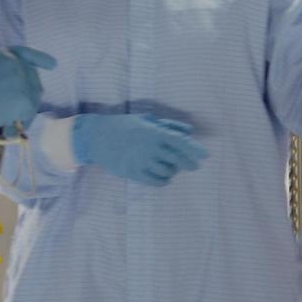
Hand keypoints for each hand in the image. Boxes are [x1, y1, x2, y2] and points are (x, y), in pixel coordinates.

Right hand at [0, 46, 55, 137]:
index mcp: (3, 55)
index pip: (26, 54)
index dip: (39, 59)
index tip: (53, 65)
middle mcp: (18, 65)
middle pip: (32, 79)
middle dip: (28, 93)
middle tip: (19, 109)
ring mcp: (24, 82)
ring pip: (32, 98)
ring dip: (24, 111)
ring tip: (10, 123)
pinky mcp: (26, 101)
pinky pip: (27, 115)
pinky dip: (21, 124)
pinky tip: (10, 130)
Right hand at [72, 114, 207, 185]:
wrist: (96, 137)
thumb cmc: (123, 125)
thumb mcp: (145, 119)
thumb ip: (168, 125)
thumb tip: (189, 130)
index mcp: (153, 132)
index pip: (180, 142)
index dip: (195, 149)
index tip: (205, 155)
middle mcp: (149, 147)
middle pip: (178, 159)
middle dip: (189, 163)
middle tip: (194, 166)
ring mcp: (141, 161)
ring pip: (168, 171)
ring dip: (173, 170)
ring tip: (171, 167)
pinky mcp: (133, 173)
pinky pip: (156, 181)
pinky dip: (164, 180)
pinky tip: (164, 176)